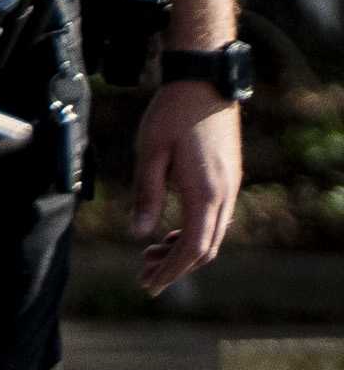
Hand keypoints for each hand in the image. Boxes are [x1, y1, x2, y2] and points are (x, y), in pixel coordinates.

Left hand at [131, 80, 241, 293]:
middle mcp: (224, 196)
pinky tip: (169, 232)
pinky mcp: (226, 179)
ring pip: (210, 235)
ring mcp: (229, 188)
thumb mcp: (151, 152)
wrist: (204, 84)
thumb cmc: (172, 114)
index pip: (193, 249)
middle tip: (143, 276)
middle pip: (204, 248)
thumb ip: (147, 194)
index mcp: (205, 194)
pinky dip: (192, 232)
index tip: (149, 285)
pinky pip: (213, 219)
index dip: (171, 271)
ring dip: (181, 250)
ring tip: (149, 255)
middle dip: (174, 267)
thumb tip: (140, 233)